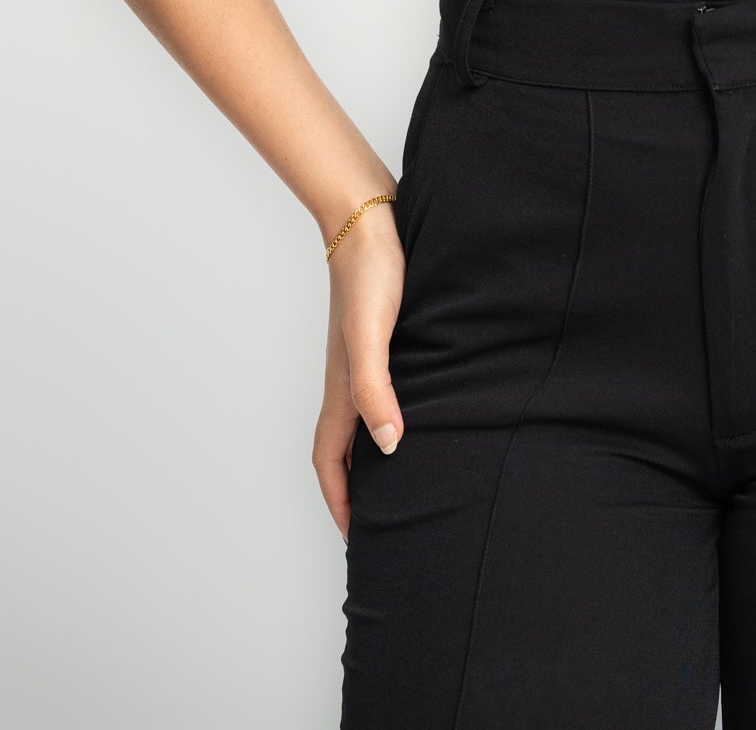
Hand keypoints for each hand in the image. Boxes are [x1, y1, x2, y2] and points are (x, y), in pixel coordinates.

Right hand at [311, 203, 407, 541]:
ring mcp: (364, 356)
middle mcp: (349, 377)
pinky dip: (392, 412)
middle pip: (346, 449)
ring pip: (363, 419)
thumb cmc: (371, 272)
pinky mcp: (383, 334)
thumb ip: (376, 387)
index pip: (332, 462)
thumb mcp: (373, 334)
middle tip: (385, 522)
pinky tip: (422, 407)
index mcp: (342, 387)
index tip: (359, 540)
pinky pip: (381, 388)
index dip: (342, 503)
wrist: (368, 216)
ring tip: (403, 478)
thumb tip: (389, 446)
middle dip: (356, 490)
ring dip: (374, 454)